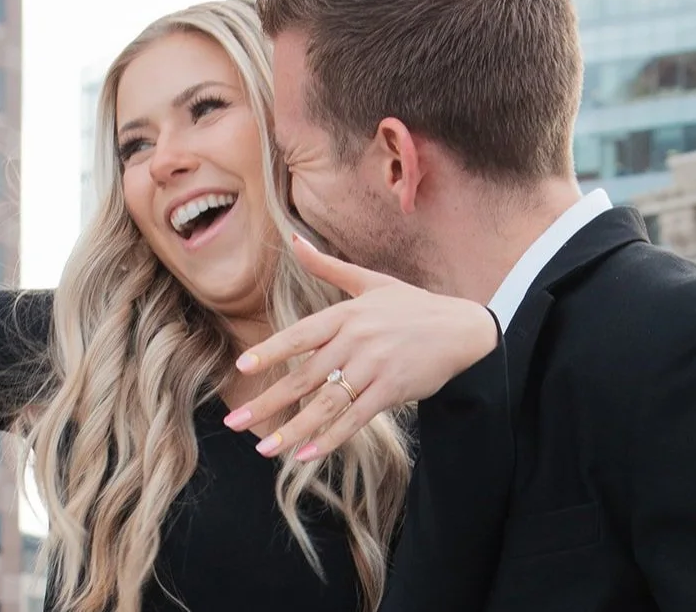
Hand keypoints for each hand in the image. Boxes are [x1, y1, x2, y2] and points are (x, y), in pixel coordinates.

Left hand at [224, 234, 497, 461]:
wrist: (462, 328)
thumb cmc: (411, 306)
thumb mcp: (369, 281)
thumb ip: (327, 267)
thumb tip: (292, 241)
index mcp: (346, 314)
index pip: (299, 335)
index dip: (270, 351)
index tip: (241, 368)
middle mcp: (356, 341)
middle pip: (304, 376)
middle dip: (267, 402)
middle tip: (234, 422)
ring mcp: (375, 367)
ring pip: (326, 403)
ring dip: (293, 429)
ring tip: (264, 449)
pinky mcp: (392, 390)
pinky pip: (355, 418)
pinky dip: (331, 438)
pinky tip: (306, 455)